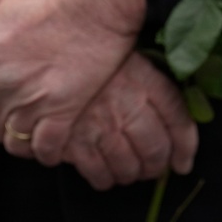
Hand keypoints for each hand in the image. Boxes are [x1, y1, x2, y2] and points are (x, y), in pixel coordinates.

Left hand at [0, 0, 145, 165]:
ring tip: (35, 133)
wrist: (95, 4)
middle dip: (2, 124)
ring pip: (13, 140)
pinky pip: (43, 149)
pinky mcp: (60, 111)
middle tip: (20, 118)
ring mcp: (29, 99)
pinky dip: (46, 153)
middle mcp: (0, 82)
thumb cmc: (50, 1)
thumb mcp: (1, 10)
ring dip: (23, 140)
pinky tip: (53, 146)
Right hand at [63, 51, 197, 189]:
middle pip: (155, 149)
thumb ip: (148, 79)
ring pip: (127, 165)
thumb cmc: (79, 46)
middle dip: (154, 166)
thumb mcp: (120, 52)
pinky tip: (100, 176)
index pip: (177, 120)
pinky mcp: (70, 138)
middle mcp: (125, 103)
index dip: (183, 146)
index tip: (181, 162)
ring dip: (128, 174)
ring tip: (124, 173)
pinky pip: (94, 170)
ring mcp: (98, 123)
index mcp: (141, 79)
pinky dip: (101, 178)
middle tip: (149, 170)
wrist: (39, 42)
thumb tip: (168, 118)